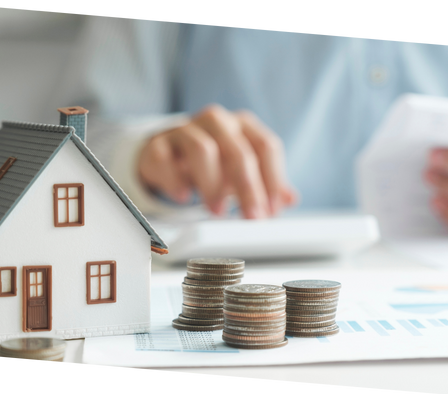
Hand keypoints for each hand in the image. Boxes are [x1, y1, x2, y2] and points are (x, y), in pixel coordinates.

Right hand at [138, 104, 297, 217]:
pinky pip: (165, 158)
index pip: (266, 147)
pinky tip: (184, 196)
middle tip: (250, 217)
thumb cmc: (212, 162)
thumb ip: (266, 184)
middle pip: (238, 150)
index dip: (272, 180)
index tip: (272, 209)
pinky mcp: (158, 143)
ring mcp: (185, 129)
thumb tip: (289, 200)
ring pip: (202, 149)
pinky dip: (176, 180)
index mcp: (242, 125)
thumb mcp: (242, 170)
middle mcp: (217, 121)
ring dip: (212, 185)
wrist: (166, 152)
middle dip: (247, 188)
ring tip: (217, 210)